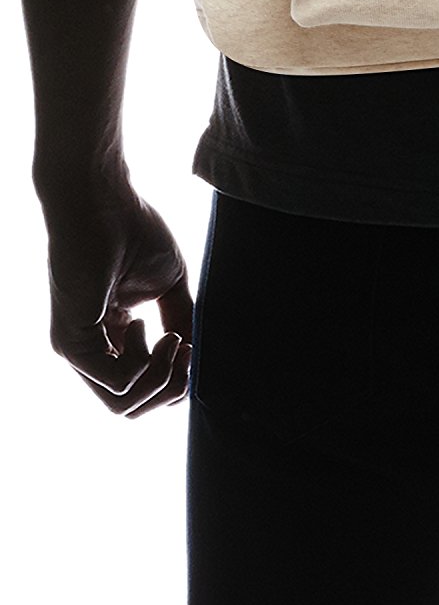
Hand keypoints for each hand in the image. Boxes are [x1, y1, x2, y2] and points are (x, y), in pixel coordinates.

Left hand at [41, 158, 193, 418]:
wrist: (101, 196)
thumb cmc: (131, 228)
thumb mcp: (168, 285)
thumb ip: (180, 322)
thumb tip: (200, 358)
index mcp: (108, 336)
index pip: (138, 388)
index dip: (176, 380)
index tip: (193, 345)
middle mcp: (87, 349)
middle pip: (130, 407)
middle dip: (171, 390)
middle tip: (188, 350)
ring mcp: (76, 348)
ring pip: (122, 405)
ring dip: (163, 381)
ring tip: (177, 340)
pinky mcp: (72, 341)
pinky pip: (118, 384)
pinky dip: (150, 369)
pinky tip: (161, 333)